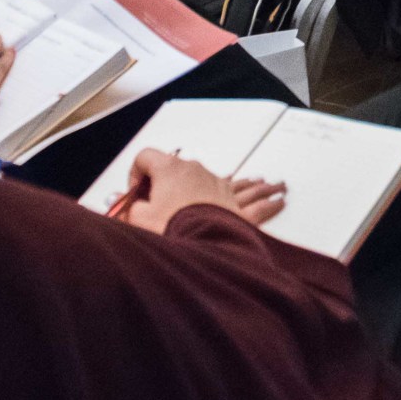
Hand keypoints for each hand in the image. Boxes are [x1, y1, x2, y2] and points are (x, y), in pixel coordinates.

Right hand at [121, 148, 287, 233]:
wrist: (203, 242)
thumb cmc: (172, 227)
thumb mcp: (140, 219)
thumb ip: (129, 210)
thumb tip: (124, 208)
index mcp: (170, 169)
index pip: (146, 157)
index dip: (135, 174)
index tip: (134, 194)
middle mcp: (196, 171)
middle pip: (183, 167)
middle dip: (172, 181)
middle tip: (163, 199)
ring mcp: (218, 185)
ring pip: (230, 179)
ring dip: (243, 184)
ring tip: (262, 184)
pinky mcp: (236, 204)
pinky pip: (253, 199)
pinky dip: (264, 200)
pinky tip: (276, 198)